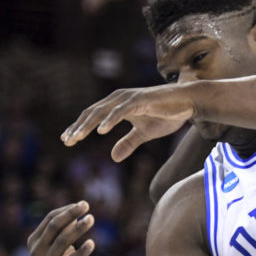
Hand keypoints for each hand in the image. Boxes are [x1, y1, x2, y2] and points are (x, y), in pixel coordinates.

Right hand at [28, 201, 96, 255]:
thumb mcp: (62, 247)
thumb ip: (65, 230)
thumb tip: (76, 211)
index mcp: (34, 242)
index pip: (50, 219)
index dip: (67, 210)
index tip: (83, 204)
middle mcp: (35, 253)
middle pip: (53, 227)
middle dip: (70, 214)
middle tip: (86, 205)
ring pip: (62, 242)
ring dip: (78, 228)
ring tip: (91, 219)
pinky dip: (81, 252)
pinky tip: (92, 243)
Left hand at [61, 86, 195, 160]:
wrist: (188, 103)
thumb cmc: (167, 114)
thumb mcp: (144, 133)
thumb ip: (128, 143)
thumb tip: (113, 157)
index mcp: (118, 106)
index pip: (93, 116)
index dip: (79, 127)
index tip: (67, 140)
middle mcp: (120, 99)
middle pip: (92, 113)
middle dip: (78, 127)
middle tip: (67, 141)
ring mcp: (129, 98)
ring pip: (103, 111)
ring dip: (88, 124)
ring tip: (77, 137)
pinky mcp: (141, 99)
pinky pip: (122, 110)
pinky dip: (110, 119)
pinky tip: (101, 131)